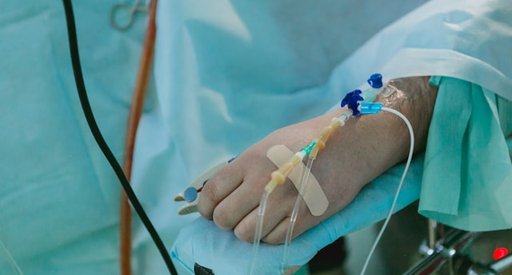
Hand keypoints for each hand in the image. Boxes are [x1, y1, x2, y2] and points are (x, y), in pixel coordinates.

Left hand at [197, 77, 436, 243]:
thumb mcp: (268, 144)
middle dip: (226, 221)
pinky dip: (270, 236)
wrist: (349, 145)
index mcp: (251, 160)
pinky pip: (272, 240)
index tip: (210, 211)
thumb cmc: (307, 142)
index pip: (212, 193)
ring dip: (248, 231)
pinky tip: (277, 223)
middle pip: (225, 218)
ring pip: (246, 234)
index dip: (206, 208)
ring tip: (257, 220)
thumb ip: (244, 168)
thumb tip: (220, 193)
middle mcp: (264, 182)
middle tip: (236, 217)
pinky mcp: (304, 218)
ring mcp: (284, 202)